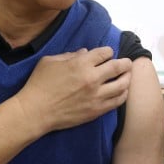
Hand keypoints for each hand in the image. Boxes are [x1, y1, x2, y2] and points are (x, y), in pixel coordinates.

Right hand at [18, 46, 132, 132]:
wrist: (36, 111)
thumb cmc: (39, 84)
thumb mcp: (50, 61)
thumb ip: (69, 55)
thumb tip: (85, 53)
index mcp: (81, 64)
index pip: (105, 53)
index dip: (108, 51)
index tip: (107, 54)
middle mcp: (92, 79)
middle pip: (119, 67)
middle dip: (125, 63)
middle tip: (127, 63)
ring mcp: (96, 96)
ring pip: (122, 85)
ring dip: (127, 78)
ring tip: (127, 76)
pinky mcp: (96, 110)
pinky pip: (117, 101)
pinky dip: (123, 95)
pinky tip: (122, 92)